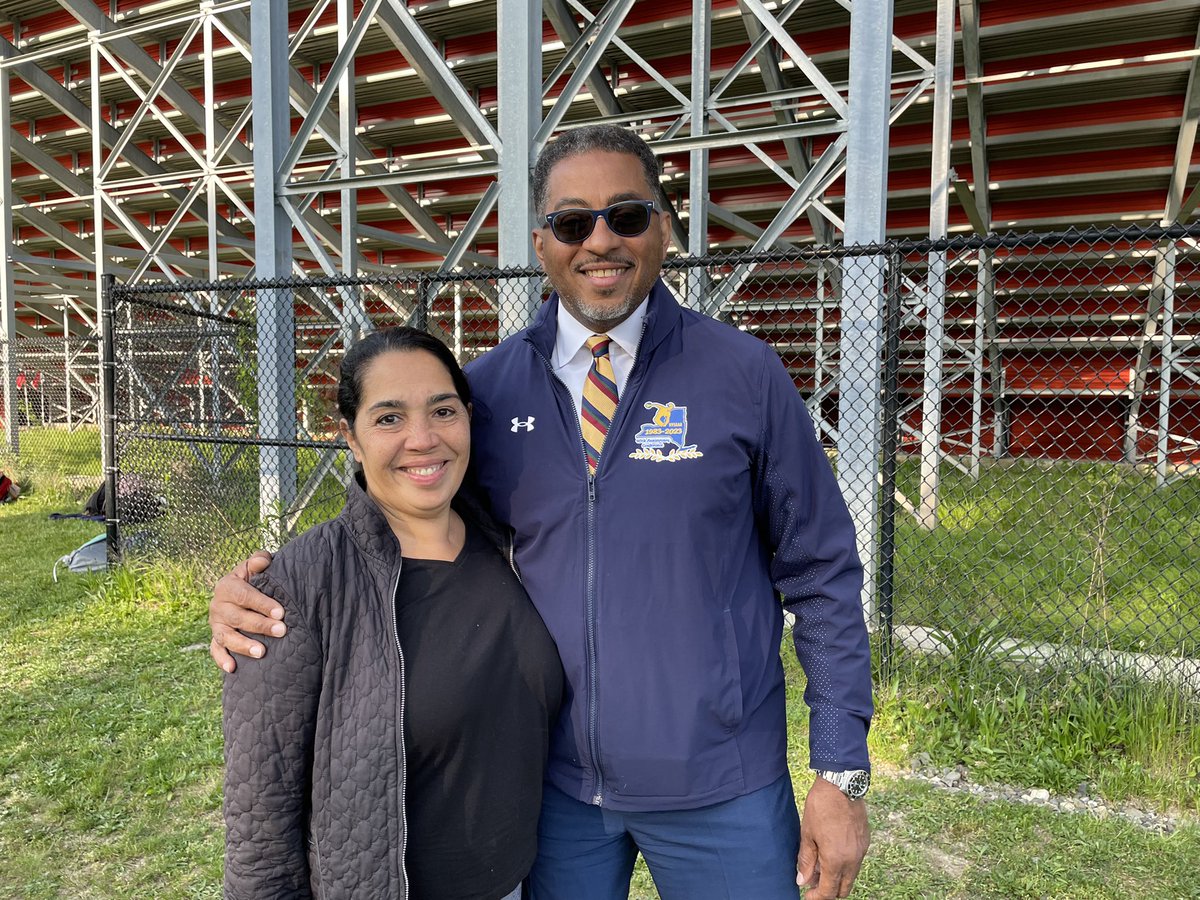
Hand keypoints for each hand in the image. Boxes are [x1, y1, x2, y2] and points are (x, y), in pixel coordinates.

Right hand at [209, 551, 280, 672]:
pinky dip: (222, 660)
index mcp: (227, 586)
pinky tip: (232, 669)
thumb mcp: (253, 568)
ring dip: (243, 645)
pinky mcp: (216, 638)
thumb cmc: (252, 580)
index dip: (262, 604)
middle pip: (238, 618)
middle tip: (281, 630)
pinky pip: (216, 650)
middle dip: (260, 625)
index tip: (280, 612)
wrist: (238, 593)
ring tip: (261, 652)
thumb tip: (263, 561)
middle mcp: (218, 606)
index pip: (244, 596)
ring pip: (226, 636)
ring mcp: (216, 624)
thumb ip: (258, 561)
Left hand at [796, 776, 869, 898]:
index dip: (816, 897)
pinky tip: (832, 854)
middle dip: (828, 891)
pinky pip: (856, 862)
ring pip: (851, 876)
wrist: (842, 785)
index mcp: (836, 860)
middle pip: (843, 889)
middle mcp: (852, 860)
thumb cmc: (821, 807)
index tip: (807, 896)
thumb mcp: (807, 834)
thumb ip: (806, 860)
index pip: (828, 891)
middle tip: (813, 883)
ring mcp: (862, 851)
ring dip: (837, 878)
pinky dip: (845, 865)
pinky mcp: (865, 842)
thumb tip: (802, 881)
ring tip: (820, 866)